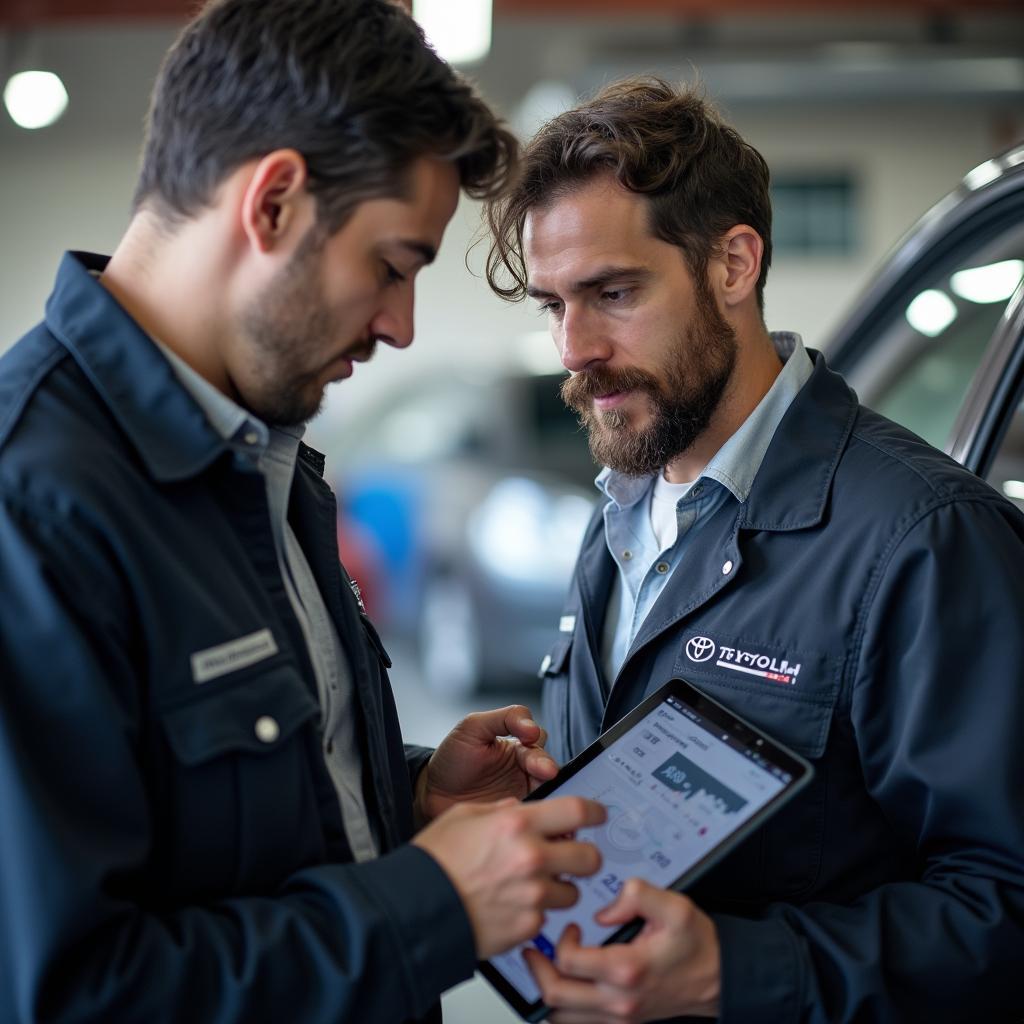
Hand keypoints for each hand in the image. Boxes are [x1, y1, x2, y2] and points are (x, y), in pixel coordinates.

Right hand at [413, 795, 605, 958]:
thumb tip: (520, 807)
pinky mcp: (528, 926)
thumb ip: (499, 809)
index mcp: (517, 823)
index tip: (599, 816)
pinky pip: (547, 917)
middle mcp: (531, 857)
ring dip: (559, 887)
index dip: (596, 812)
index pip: (578, 811)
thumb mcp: (462, 816)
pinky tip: (512, 906)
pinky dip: (536, 913)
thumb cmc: (433, 862)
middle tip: (572, 857)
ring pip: (572, 891)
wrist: (413, 910)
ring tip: (531, 886)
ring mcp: (533, 895)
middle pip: (589, 857)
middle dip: (585, 856)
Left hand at [416, 705, 557, 823]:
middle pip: (548, 764)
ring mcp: (522, 794)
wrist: (432, 794)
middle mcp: (525, 770)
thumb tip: (531, 725)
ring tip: (543, 791)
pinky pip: (535, 813)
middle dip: (546, 766)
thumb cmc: (452, 758)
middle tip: (546, 771)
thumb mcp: (472, 727)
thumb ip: (503, 718)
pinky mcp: (517, 816)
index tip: (529, 738)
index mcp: (517, 746)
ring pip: (548, 790)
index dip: (535, 737)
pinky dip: (538, 811)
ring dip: (549, 789)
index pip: (537, 737)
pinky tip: (532, 810)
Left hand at [524, 879, 720, 1022]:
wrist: (717, 977)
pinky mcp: (621, 1023)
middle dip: (538, 969)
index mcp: (627, 969)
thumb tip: (604, 910)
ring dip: (547, 990)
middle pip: (556, 995)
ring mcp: (619, 1017)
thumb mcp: (674, 906)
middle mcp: (619, 1000)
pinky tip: (566, 985)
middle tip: (536, 949)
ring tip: (547, 966)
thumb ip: (636, 895)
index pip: (570, 962)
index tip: (572, 926)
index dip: (561, 940)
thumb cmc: (695, 944)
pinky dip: (563, 1009)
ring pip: (562, 1017)